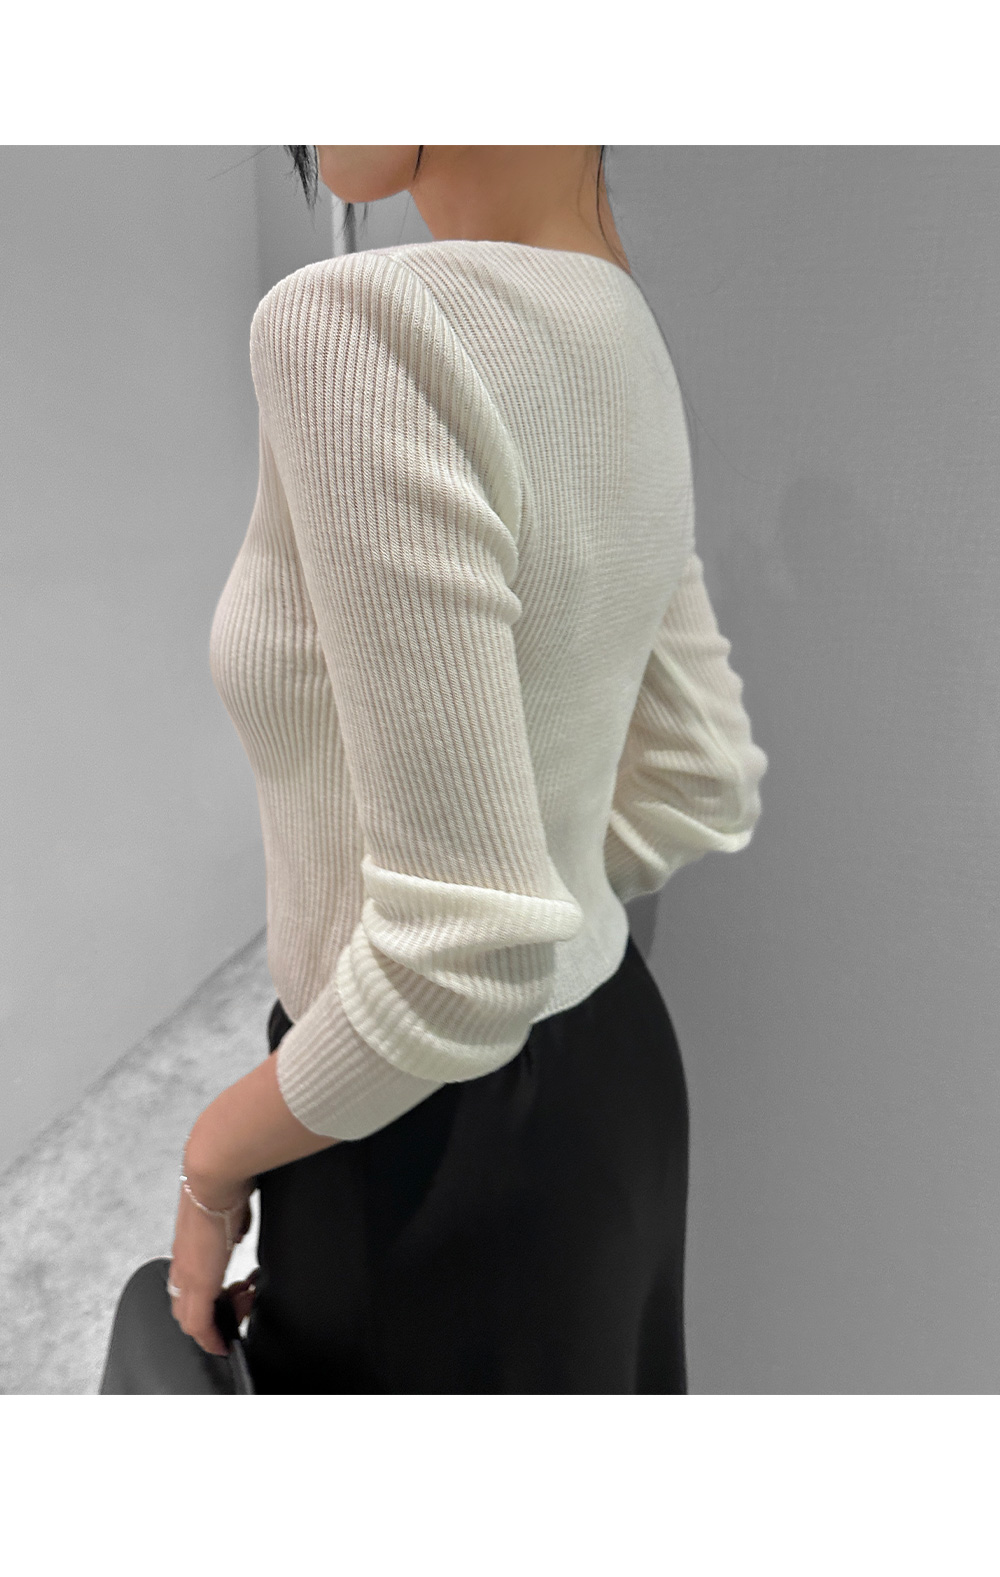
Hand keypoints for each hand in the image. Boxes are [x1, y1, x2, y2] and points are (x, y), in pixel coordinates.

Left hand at [168, 1177, 253, 1357]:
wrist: (213, 1176)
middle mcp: (182, 1264)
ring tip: (243, 1309)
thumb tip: (238, 1230)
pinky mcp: (199, 1282)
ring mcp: (187, 1274)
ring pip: (189, 1319)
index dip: (204, 1301)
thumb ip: (231, 1224)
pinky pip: (199, 1325)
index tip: (225, 1303)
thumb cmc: (224, 1183)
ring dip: (216, 1324)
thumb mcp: (229, 1208)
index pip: (186, 1286)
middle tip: (239, 1305)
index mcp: (188, 1246)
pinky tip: (224, 1343)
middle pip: (183, 1308)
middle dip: (211, 1317)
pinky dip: (211, 1338)